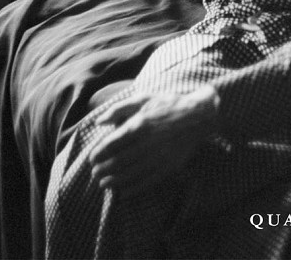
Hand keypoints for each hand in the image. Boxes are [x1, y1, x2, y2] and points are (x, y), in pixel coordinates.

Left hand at [89, 88, 218, 197]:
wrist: (198, 116)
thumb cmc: (168, 104)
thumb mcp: (143, 99)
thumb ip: (119, 109)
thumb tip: (99, 122)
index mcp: (138, 125)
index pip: (111, 145)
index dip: (98, 154)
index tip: (92, 159)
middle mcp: (146, 144)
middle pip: (118, 162)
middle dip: (103, 170)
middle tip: (94, 174)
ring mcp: (158, 157)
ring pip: (131, 174)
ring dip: (114, 181)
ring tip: (104, 184)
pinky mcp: (168, 167)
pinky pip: (147, 181)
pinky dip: (133, 188)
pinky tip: (123, 192)